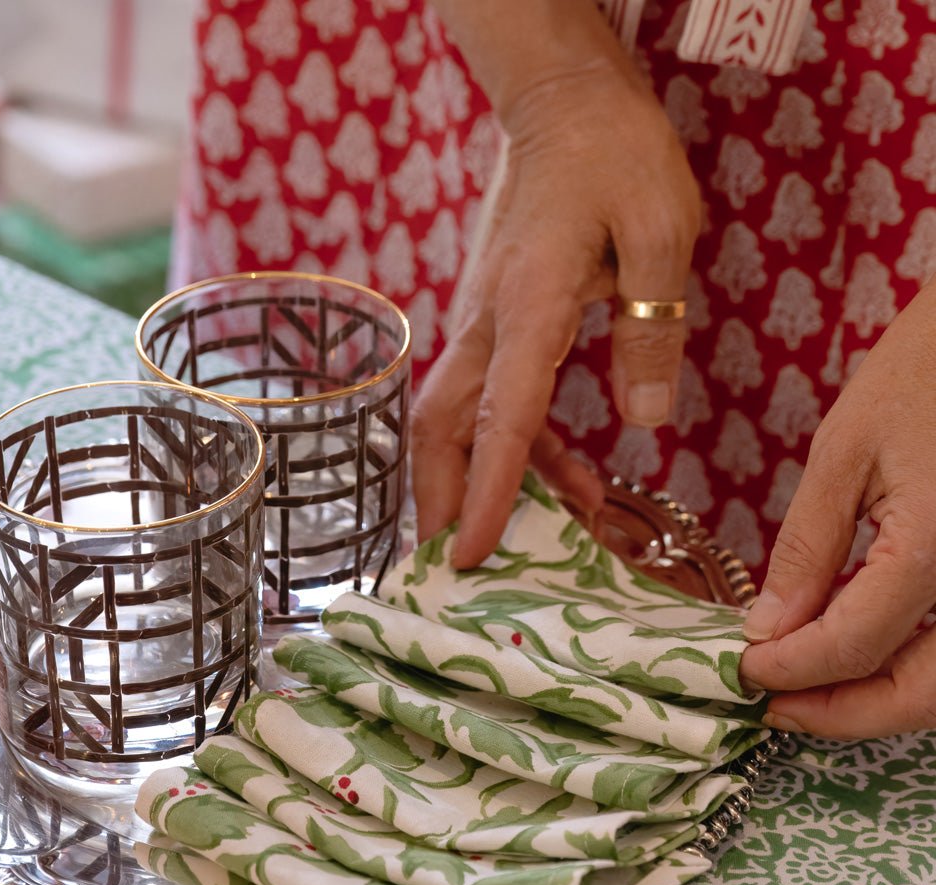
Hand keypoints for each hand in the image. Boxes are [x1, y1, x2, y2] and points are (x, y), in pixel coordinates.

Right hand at [411, 58, 700, 567]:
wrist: (561, 105)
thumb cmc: (615, 156)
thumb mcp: (661, 232)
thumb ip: (652, 329)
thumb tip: (643, 424)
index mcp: (528, 305)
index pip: (500, 416)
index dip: (483, 491)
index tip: (466, 554)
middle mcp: (487, 323)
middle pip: (439, 427)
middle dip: (437, 499)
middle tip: (450, 565)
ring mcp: (481, 322)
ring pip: (454, 418)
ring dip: (478, 480)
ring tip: (534, 531)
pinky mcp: (494, 320)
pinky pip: (487, 397)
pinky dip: (513, 446)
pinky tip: (563, 474)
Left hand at [740, 278, 935, 737]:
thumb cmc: (923, 373)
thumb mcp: (845, 454)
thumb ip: (809, 551)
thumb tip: (768, 630)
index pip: (853, 645)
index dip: (790, 670)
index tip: (742, 671)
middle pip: (924, 694)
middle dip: (843, 713)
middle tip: (773, 707)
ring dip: (880, 701)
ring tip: (808, 690)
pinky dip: (913, 668)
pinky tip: (859, 656)